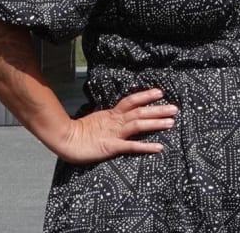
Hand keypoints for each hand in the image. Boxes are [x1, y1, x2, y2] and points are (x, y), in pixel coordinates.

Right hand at [53, 88, 176, 164]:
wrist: (64, 140)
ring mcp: (114, 133)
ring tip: (171, 122)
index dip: (146, 96)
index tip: (160, 92)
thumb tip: (117, 115)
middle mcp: (115, 121)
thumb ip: (107, 119)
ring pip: (138, 125)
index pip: (131, 101)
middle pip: (139, 111)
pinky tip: (159, 147)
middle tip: (175, 107)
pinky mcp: (111, 146)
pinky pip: (131, 146)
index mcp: (111, 114)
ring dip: (156, 123)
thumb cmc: (78, 133)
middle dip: (158, 109)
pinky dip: (146, 146)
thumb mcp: (96, 121)